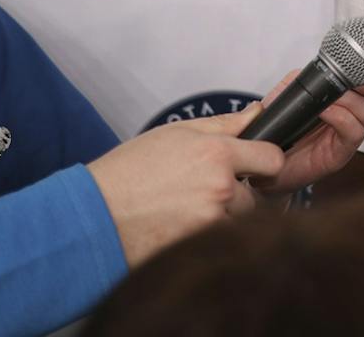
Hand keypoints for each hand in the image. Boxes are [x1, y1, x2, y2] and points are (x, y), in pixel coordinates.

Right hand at [86, 110, 282, 265]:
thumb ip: (222, 125)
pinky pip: (220, 244)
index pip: (272, 159)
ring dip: (223, 220)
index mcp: (216, 154)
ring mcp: (211, 223)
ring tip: (187, 212)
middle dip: (239, 196)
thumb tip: (257, 113)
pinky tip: (181, 229)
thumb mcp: (173, 134)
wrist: (90, 217)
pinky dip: (208, 240)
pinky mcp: (198, 250)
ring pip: (238, 224)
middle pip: (256, 197)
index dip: (266, 162)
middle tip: (205, 194)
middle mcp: (220, 189)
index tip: (256, 167)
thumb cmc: (127, 173)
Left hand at [251, 64, 363, 195]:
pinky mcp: (340, 154)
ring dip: (352, 98)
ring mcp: (351, 136)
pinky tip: (324, 111)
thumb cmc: (284, 125)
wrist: (265, 159)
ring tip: (330, 98)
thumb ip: (313, 75)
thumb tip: (330, 62)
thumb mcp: (295, 90)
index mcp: (355, 99)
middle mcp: (359, 116)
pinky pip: (353, 131)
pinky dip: (340, 115)